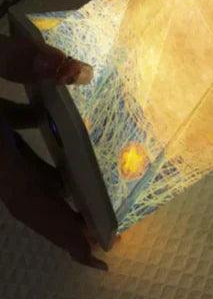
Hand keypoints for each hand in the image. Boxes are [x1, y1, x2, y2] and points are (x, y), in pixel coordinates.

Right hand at [0, 33, 106, 269]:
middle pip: (26, 194)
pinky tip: (47, 119)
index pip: (26, 199)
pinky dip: (30, 141)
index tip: (92, 255)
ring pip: (18, 170)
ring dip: (50, 178)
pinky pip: (6, 144)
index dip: (58, 229)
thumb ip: (18, 60)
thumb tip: (81, 72)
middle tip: (99, 231)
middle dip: (61, 216)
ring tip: (86, 187)